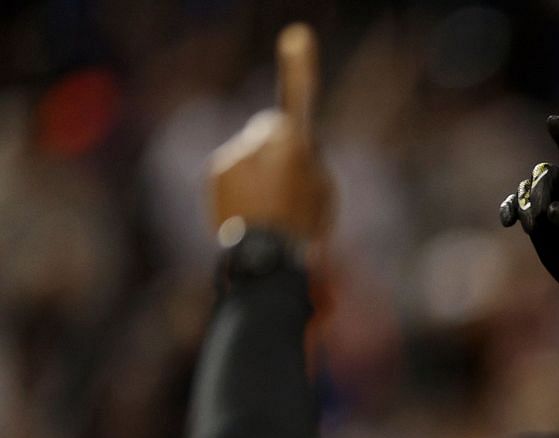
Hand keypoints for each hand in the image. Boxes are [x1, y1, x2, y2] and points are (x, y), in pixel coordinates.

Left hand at [207, 24, 333, 242]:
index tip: (297, 35)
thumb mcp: (324, 190)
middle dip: (278, 147)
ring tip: (271, 208)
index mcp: (294, 145)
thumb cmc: (303, 228)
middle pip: (271, 130)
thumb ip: (308, 158)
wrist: (263, 262)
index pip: (299, 98)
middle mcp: (259, 141)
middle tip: (292, 185)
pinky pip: (234, 168)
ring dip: (260, 171)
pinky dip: (241, 185)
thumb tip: (288, 149)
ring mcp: (233, 153)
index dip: (299, 68)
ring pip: (251, 151)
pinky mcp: (215, 168)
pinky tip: (252, 211)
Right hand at [499, 117, 558, 293]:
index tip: (552, 120)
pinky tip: (507, 223)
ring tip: (533, 229)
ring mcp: (547, 200)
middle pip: (543, 174)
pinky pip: (514, 203)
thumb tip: (550, 212)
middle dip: (538, 193)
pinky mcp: (532, 215)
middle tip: (538, 220)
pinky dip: (509, 210)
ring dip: (525, 206)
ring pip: (526, 188)